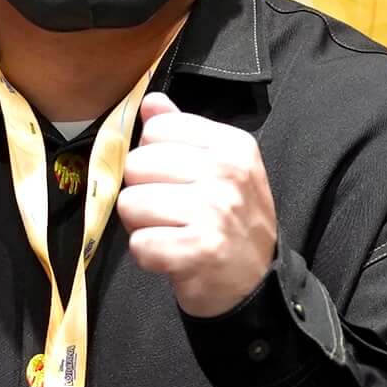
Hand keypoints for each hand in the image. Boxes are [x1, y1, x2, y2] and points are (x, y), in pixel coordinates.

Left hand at [114, 94, 274, 318]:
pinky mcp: (199, 250)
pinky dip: (148, 256)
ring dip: (142, 225)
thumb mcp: (219, 168)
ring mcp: (214, 210)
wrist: (256, 284)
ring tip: (171, 233)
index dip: (153, 157)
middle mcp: (226, 172)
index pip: (155, 129)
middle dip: (143, 192)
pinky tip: (172, 257)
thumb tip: (150, 102)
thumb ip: (182, 131)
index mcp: (232, 145)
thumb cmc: (232, 223)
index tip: (175, 181)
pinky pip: (139, 243)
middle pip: (136, 165)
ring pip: (130, 203)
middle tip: (171, 213)